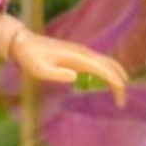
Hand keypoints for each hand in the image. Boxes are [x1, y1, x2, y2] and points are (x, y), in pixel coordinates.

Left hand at [0, 17, 127, 104]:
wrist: (25, 43)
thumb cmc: (31, 58)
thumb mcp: (39, 70)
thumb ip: (57, 74)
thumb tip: (76, 77)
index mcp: (77, 57)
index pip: (103, 69)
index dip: (114, 82)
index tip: (120, 99)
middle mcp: (84, 53)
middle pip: (110, 65)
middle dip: (119, 82)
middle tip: (121, 102)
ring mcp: (82, 52)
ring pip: (107, 62)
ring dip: (117, 77)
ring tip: (120, 95)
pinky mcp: (79, 54)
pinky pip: (100, 62)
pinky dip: (109, 72)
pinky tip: (108, 82)